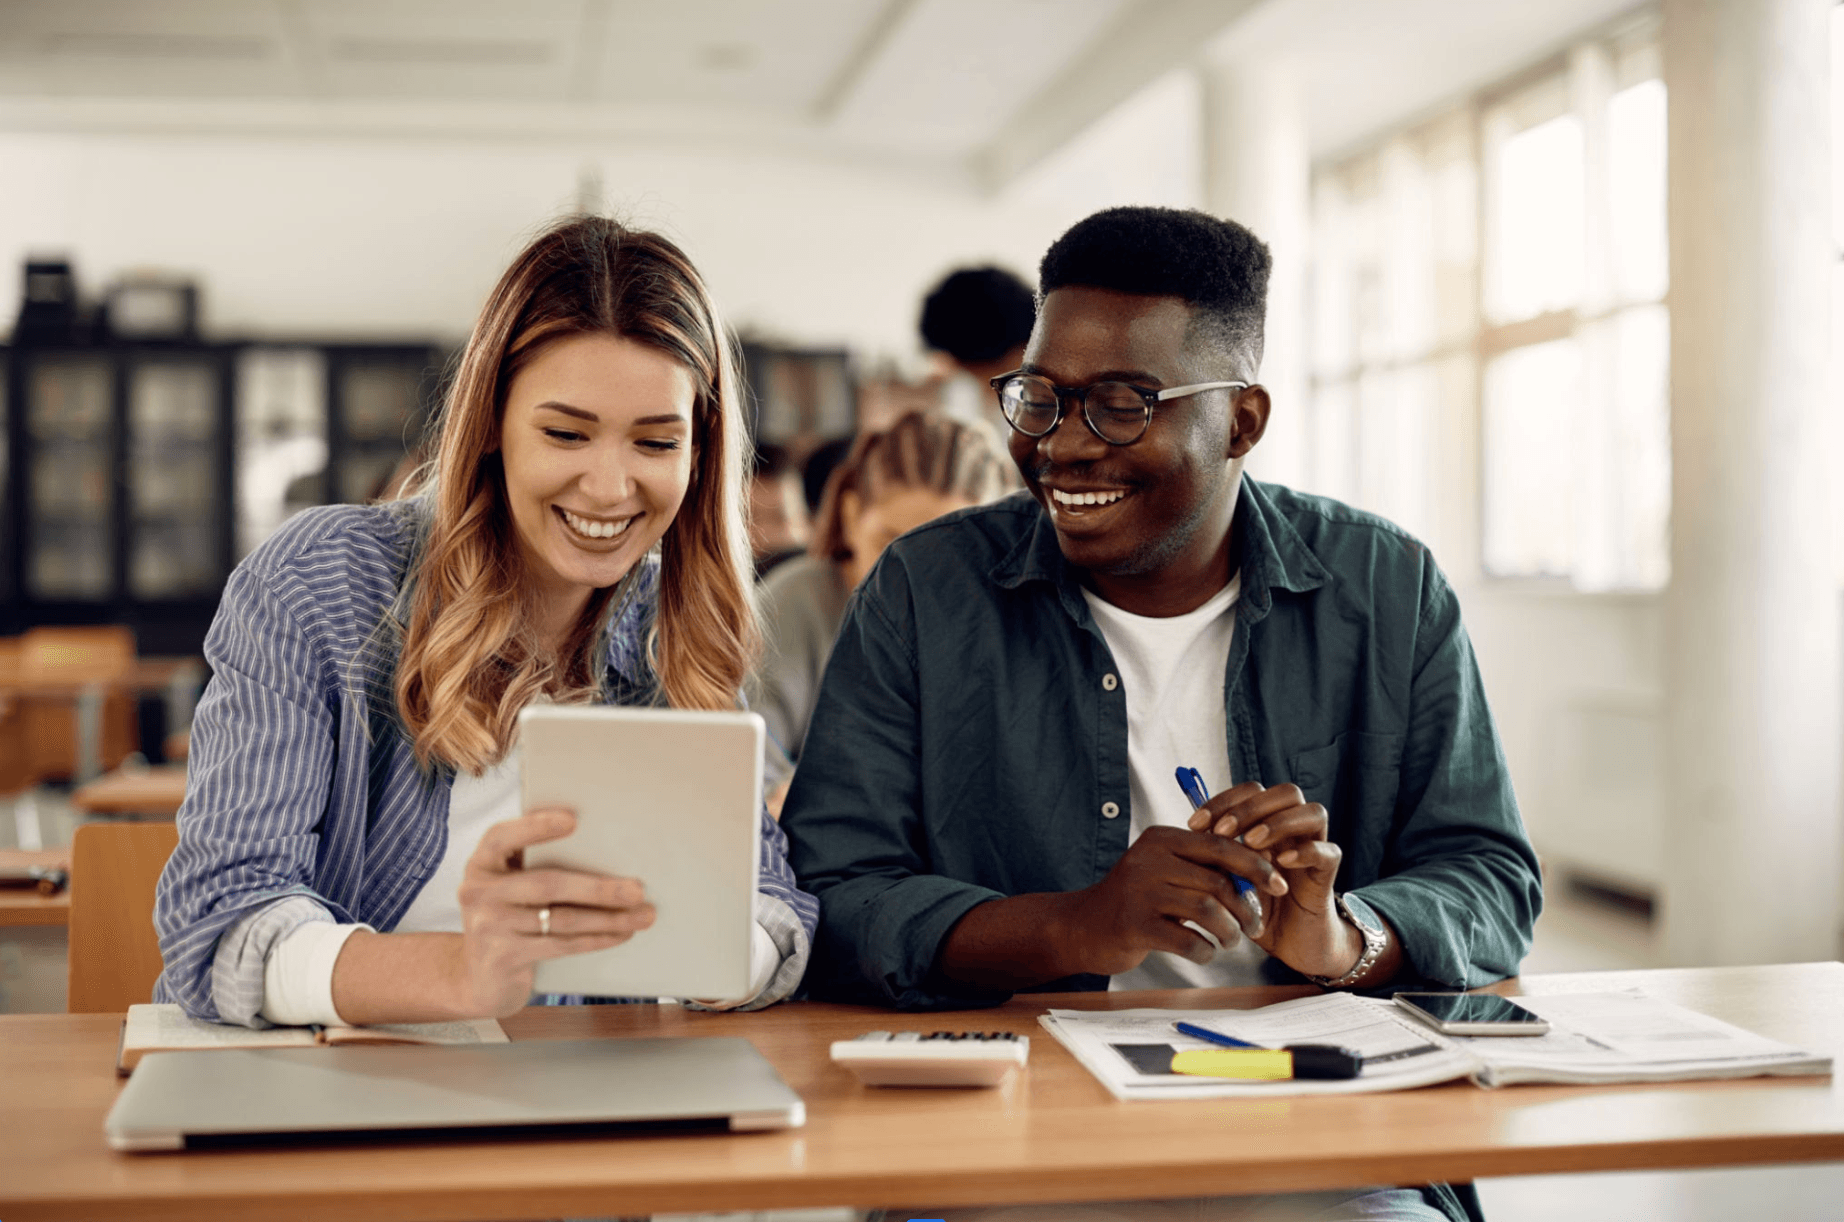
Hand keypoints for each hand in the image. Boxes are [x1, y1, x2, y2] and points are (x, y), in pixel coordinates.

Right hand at [451, 806, 654, 1016]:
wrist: (480, 979)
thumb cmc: (509, 917)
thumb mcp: (511, 886)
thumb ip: (536, 863)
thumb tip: (605, 847)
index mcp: (482, 863)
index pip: (501, 836)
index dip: (535, 826)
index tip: (573, 819)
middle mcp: (477, 892)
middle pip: (546, 883)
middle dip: (598, 887)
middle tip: (637, 889)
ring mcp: (488, 926)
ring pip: (561, 919)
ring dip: (608, 917)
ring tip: (642, 914)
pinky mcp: (503, 957)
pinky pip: (560, 945)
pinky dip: (596, 939)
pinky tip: (621, 934)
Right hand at [1049, 825, 1284, 975]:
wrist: (1084, 926)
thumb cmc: (1135, 899)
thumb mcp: (1163, 869)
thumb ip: (1201, 866)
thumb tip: (1259, 873)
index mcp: (1161, 839)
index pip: (1220, 845)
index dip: (1255, 865)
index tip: (1278, 884)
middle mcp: (1149, 859)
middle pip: (1217, 880)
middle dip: (1246, 906)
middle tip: (1255, 925)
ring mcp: (1140, 892)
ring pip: (1207, 910)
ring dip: (1229, 931)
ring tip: (1232, 941)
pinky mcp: (1135, 926)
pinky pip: (1188, 940)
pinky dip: (1206, 950)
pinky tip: (1206, 952)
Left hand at [1187, 782, 1357, 978]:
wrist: (1291, 943)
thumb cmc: (1259, 907)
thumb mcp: (1229, 878)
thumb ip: (1218, 856)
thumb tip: (1188, 834)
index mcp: (1270, 824)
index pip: (1253, 791)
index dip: (1224, 800)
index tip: (1195, 824)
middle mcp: (1295, 830)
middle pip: (1287, 793)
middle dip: (1249, 807)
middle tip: (1221, 832)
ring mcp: (1315, 847)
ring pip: (1313, 812)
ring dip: (1278, 823)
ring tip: (1251, 843)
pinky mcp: (1328, 873)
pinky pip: (1327, 850)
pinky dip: (1305, 851)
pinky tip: (1280, 861)